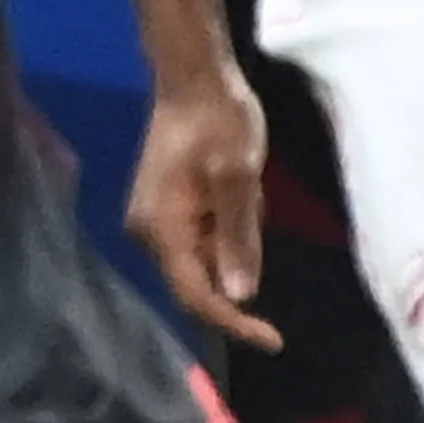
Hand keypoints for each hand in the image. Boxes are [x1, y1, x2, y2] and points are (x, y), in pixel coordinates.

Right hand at [131, 64, 283, 352]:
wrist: (195, 82)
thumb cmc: (219, 123)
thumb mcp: (238, 177)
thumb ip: (237, 238)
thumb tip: (239, 295)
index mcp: (162, 228)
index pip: (196, 294)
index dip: (234, 323)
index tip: (274, 340)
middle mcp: (149, 233)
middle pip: (198, 281)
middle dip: (236, 259)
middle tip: (253, 201)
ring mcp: (154, 222)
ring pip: (205, 260)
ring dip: (234, 239)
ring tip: (245, 187)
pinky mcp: (165, 211)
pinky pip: (203, 240)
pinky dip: (228, 227)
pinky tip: (237, 189)